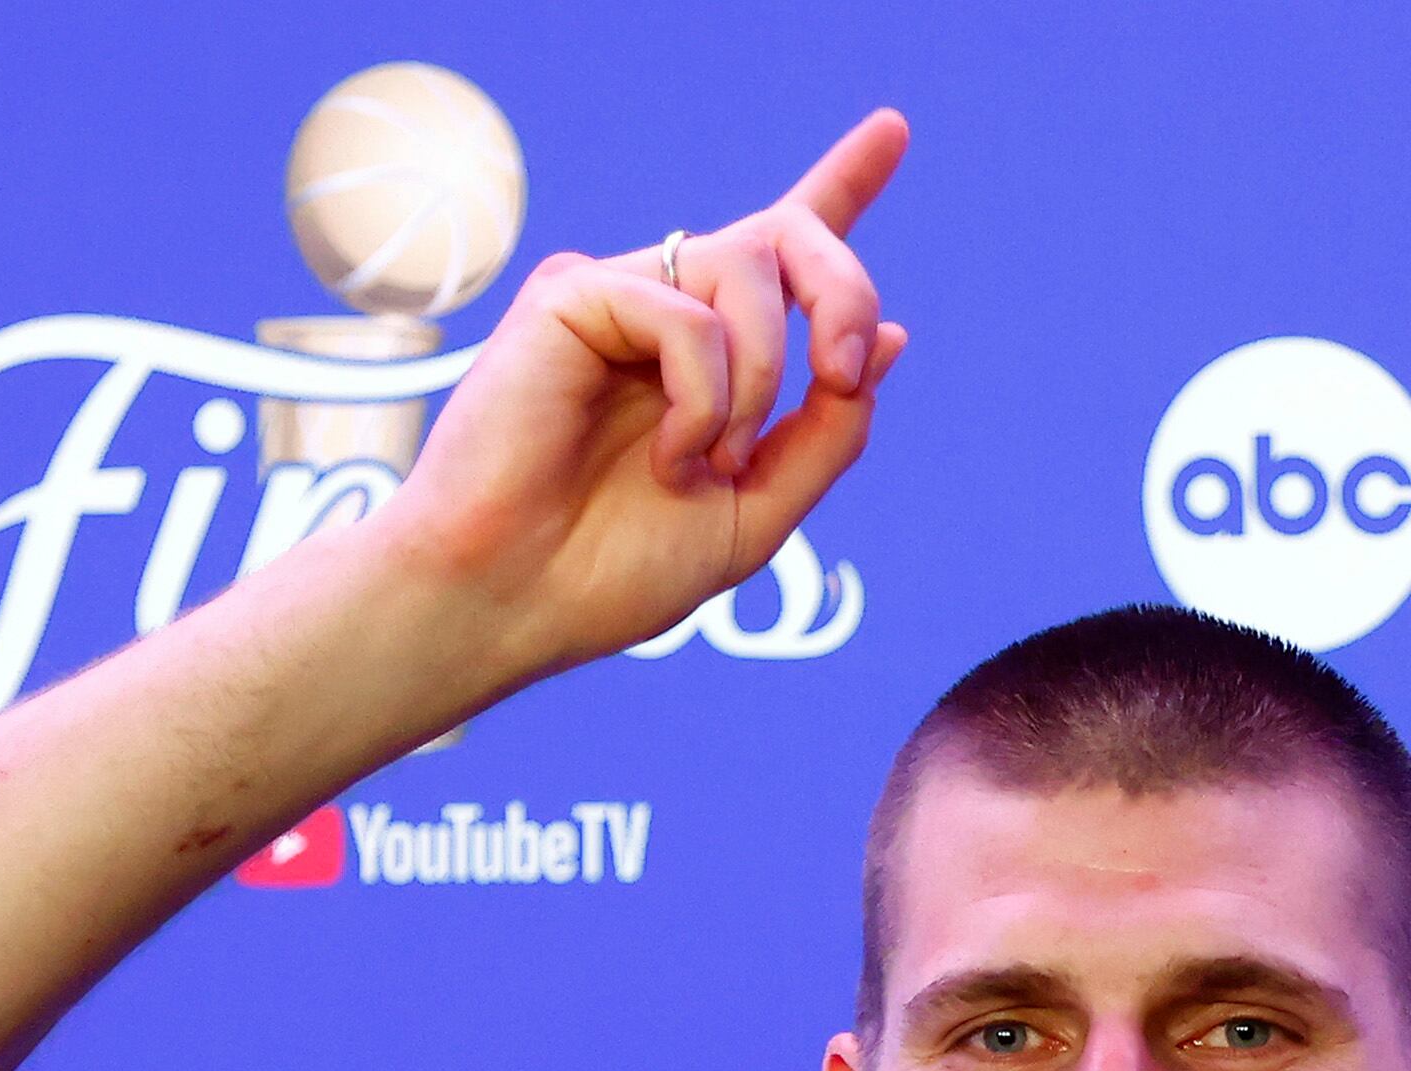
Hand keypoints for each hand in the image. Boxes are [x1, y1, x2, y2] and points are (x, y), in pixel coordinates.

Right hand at [383, 109, 910, 684]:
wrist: (516, 601)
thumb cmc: (614, 571)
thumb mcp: (758, 511)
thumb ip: (828, 431)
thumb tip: (891, 336)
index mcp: (715, 360)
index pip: (785, 259)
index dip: (843, 184)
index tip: (894, 129)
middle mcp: (668, 313)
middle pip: (785, 238)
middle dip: (841, 292)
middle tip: (844, 373)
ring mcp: (618, 298)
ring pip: (745, 268)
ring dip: (762, 379)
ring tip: (712, 460)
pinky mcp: (571, 295)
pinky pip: (684, 313)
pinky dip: (703, 395)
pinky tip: (669, 457)